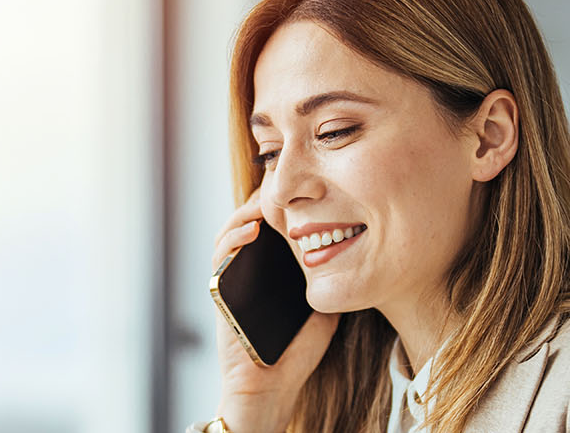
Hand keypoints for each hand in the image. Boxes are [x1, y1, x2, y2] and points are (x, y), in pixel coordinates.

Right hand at [208, 187, 340, 432]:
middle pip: (251, 221)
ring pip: (232, 231)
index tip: (306, 190)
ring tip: (267, 199)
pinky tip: (252, 230)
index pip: (275, 227)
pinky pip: (220, 255)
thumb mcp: (323, 309)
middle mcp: (249, 269)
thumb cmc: (295, 352)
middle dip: (265, 199)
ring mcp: (231, 277)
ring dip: (248, 211)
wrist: (271, 386)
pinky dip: (233, 237)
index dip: (285, 205)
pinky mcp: (218, 289)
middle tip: (285, 183)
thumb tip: (351, 259)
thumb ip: (328, 284)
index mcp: (272, 271)